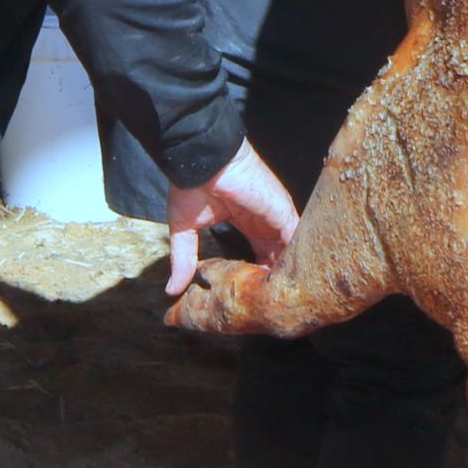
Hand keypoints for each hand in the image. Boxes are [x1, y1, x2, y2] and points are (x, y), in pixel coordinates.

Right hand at [167, 141, 297, 294]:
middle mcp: (264, 221)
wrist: (203, 160)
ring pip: (289, 251)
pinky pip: (295, 241)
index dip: (257, 274)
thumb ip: (183, 259)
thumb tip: (171, 290)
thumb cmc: (192, 187)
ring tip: (285, 301)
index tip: (254, 298)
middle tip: (273, 307)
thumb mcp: (185, 229)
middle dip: (276, 278)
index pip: (258, 252)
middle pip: (277, 255)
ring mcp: (276, 217)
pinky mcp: (283, 213)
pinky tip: (293, 283)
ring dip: (288, 273)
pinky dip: (296, 261)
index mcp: (245, 222)